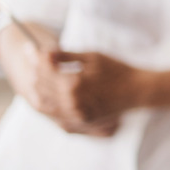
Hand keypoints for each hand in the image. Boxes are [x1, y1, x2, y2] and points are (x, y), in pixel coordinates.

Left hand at [18, 49, 139, 135]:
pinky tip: (47, 95)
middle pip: (40, 87)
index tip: (30, 48)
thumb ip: (66, 56)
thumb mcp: (93, 56)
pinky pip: (55, 115)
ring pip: (44, 103)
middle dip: (35, 72)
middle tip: (33, 60)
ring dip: (38, 89)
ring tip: (38, 76)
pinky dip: (47, 104)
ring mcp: (76, 114)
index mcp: (74, 83)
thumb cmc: (118, 70)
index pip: (44, 70)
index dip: (35, 58)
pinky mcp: (81, 121)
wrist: (139, 91)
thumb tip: (42, 52)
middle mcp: (72, 102)